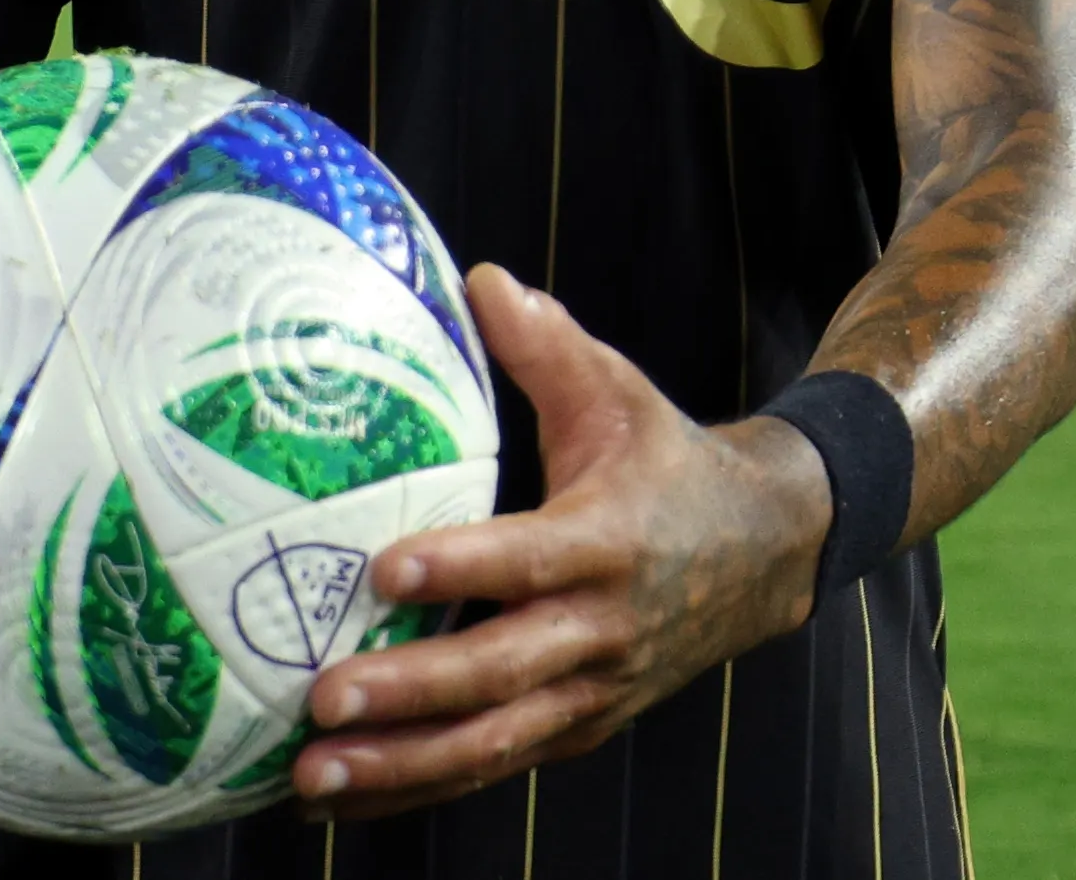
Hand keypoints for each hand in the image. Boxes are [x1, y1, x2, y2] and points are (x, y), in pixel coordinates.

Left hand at [292, 267, 824, 820]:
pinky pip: (492, 767)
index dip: (461, 568)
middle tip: (320, 701)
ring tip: (308, 776)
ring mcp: (591, 694)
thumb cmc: (667, 461)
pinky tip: (338, 798)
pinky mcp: (577, 732)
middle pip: (501, 675)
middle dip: (409, 693)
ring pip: (492, 744)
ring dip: (400, 766)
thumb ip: (546, 343)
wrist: (766, 554)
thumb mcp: (617, 392)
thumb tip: (475, 276)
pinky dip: (415, 788)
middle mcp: (601, 630)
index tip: (383, 568)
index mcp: (609, 541)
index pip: (528, 559)